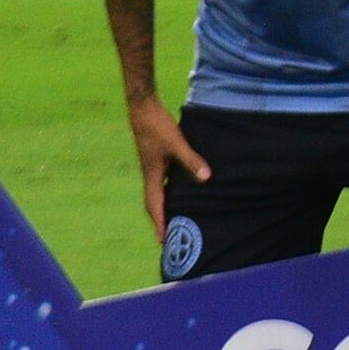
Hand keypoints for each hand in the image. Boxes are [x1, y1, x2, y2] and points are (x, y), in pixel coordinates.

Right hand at [125, 93, 210, 230]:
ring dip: (163, 207)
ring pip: (157, 193)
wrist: (143, 109)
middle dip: (160, 220)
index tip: (164, 240)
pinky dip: (168, 192)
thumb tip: (206, 178)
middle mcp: (150, 174)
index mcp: (152, 175)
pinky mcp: (156, 159)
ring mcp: (152, 167)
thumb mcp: (177, 144)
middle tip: (167, 238)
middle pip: (153, 203)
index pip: (155, 205)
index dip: (160, 223)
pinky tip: (179, 192)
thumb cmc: (158, 126)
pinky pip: (161, 183)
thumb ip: (191, 160)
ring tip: (172, 220)